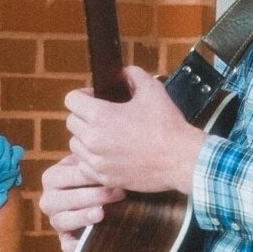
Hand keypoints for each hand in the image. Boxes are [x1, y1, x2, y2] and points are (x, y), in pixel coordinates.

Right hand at [39, 154, 125, 251]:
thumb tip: (108, 156)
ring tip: (101, 213)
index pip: (69, 176)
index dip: (91, 175)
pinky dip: (77, 246)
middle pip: (65, 199)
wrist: (97, 197)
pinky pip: (66, 246)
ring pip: (63, 221)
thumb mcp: (91, 165)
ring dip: (83, 217)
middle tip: (118, 193)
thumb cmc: (96, 176)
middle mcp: (49, 200)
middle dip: (93, 196)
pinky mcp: (64, 240)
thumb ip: (93, 161)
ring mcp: (55, 221)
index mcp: (52, 177)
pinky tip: (92, 241)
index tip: (114, 174)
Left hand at [65, 65, 206, 194]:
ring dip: (85, 138)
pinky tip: (107, 154)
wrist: (181, 159)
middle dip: (83, 116)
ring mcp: (97, 161)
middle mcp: (93, 139)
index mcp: (100, 115)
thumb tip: (124, 73)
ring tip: (105, 136)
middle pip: (71, 122)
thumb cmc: (167, 126)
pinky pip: (84, 166)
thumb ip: (133, 75)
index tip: (94, 98)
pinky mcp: (104, 177)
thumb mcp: (153, 90)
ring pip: (75, 145)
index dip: (82, 95)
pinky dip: (91, 159)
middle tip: (102, 117)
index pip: (71, 99)